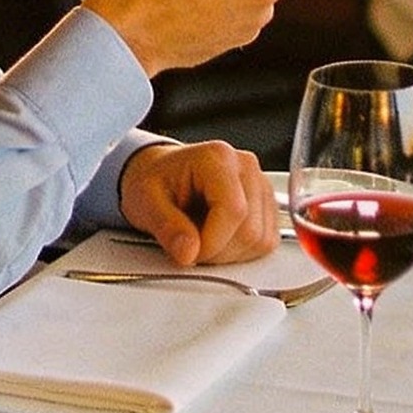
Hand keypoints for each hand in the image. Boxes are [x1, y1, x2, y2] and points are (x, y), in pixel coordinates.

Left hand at [118, 141, 278, 264]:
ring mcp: (260, 185)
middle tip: (191, 244)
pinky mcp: (267, 205)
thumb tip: (188, 252)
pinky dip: (241, 252)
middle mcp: (246, 167)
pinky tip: (218, 237)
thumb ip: (167, 226)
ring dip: (229, 253)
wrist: (161, 174)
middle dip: (218, 251)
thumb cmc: (155, 181)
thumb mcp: (146, 201)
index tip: (189, 253)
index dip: (212, 242)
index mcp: (217, 158)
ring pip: (261, 240)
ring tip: (203, 236)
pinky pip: (266, 243)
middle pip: (250, 230)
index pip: (234, 210)